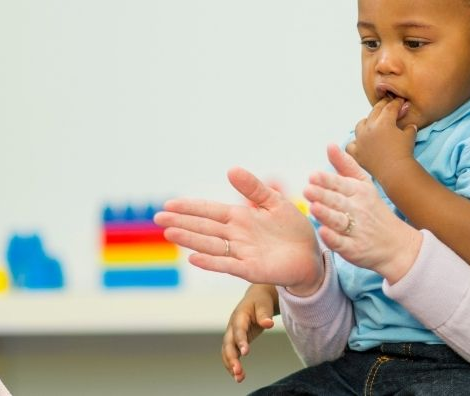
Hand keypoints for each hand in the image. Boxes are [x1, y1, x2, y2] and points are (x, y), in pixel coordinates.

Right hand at [155, 168, 324, 294]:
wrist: (311, 255)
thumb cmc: (293, 230)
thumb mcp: (274, 202)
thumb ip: (254, 188)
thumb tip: (230, 169)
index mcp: (240, 218)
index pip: (210, 211)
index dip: (190, 207)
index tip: (169, 204)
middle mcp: (236, 236)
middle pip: (204, 227)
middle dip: (181, 222)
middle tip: (157, 218)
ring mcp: (241, 253)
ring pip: (210, 245)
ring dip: (190, 239)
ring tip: (169, 233)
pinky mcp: (252, 269)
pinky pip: (228, 265)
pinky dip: (211, 262)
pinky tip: (194, 258)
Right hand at [222, 284, 278, 382]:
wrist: (256, 298)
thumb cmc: (261, 301)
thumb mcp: (264, 304)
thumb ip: (265, 314)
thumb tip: (268, 324)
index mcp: (239, 316)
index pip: (238, 330)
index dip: (240, 341)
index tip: (245, 352)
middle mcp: (232, 327)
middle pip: (228, 344)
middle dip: (231, 358)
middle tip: (238, 371)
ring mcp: (232, 335)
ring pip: (227, 352)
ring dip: (231, 365)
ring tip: (239, 378)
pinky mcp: (236, 342)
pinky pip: (232, 354)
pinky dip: (234, 365)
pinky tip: (240, 376)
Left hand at [304, 145, 422, 282]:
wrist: (397, 244)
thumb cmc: (374, 211)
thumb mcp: (364, 185)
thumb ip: (345, 165)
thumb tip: (329, 145)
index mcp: (359, 192)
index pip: (341, 184)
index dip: (327, 180)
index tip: (313, 175)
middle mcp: (358, 210)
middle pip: (338, 202)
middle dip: (323, 195)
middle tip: (307, 189)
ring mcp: (357, 230)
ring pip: (339, 221)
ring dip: (326, 214)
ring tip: (313, 207)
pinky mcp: (354, 249)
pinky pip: (342, 243)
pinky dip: (333, 239)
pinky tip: (323, 232)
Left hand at [347, 98, 417, 179]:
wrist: (395, 171)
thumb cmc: (404, 153)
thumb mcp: (410, 136)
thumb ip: (409, 127)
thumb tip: (410, 125)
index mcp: (384, 122)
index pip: (390, 108)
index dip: (396, 103)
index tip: (400, 102)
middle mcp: (369, 128)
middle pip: (375, 112)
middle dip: (383, 107)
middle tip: (388, 105)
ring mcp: (361, 140)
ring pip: (360, 125)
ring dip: (366, 122)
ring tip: (371, 124)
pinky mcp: (356, 153)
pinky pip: (351, 145)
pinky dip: (355, 143)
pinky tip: (360, 143)